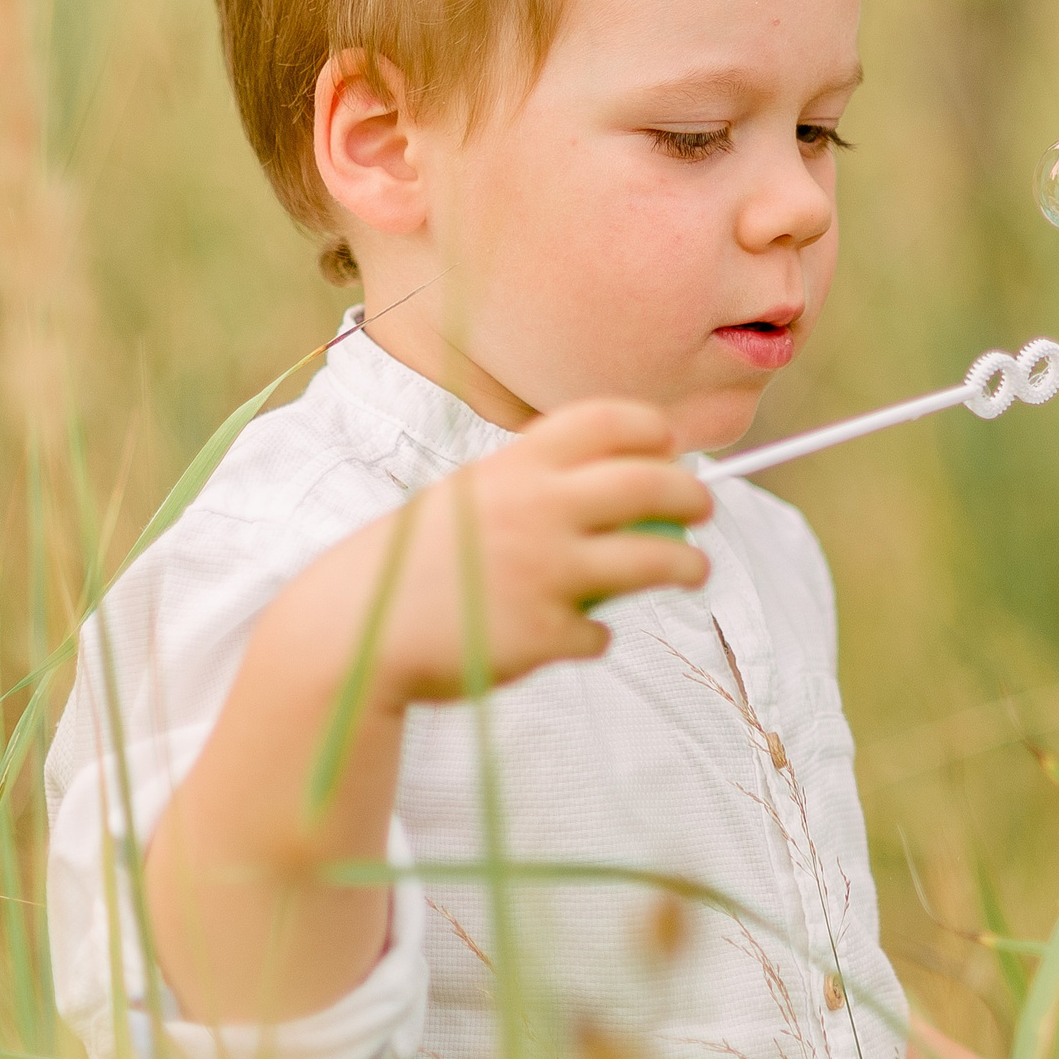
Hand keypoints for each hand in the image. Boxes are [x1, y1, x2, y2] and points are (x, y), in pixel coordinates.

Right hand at [350, 399, 713, 707]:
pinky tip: (578, 637)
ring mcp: (545, 571)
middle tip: (702, 508)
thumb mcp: (467, 500)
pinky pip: (598, 632)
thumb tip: (609, 489)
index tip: (668, 447)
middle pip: (650, 483)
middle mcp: (538, 508)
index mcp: (515, 466)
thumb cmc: (418, 562)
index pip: (606, 421)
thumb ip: (530, 491)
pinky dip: (594, 637)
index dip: (649, 430)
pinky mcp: (543, 633)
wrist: (355, 629)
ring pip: (654, 559)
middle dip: (692, 493)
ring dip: (687, 566)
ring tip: (695, 570)